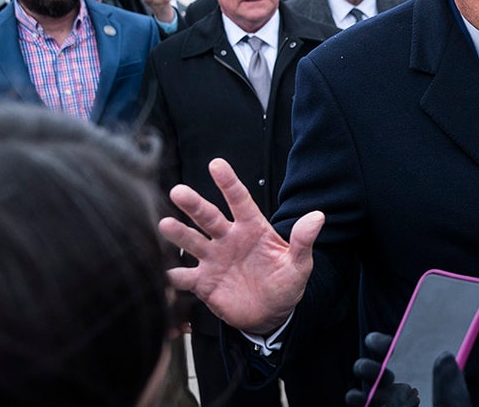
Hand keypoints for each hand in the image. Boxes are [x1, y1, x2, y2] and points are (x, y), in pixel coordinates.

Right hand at [159, 158, 320, 334]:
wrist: (271, 315)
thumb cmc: (285, 283)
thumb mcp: (299, 264)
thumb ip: (303, 241)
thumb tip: (318, 216)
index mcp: (252, 228)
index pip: (240, 201)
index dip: (228, 183)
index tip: (217, 164)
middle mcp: (228, 239)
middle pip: (208, 217)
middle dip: (193, 204)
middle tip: (178, 191)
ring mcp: (213, 259)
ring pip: (192, 242)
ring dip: (179, 234)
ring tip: (164, 225)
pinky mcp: (203, 283)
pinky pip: (184, 277)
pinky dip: (170, 275)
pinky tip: (160, 271)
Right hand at [346, 333, 470, 406]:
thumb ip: (451, 388)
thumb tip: (444, 354)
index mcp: (426, 380)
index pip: (406, 355)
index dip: (391, 344)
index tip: (378, 341)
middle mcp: (406, 391)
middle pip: (384, 370)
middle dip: (373, 364)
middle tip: (375, 367)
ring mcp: (391, 405)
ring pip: (371, 388)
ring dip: (364, 381)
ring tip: (364, 383)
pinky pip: (364, 406)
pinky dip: (357, 401)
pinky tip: (355, 398)